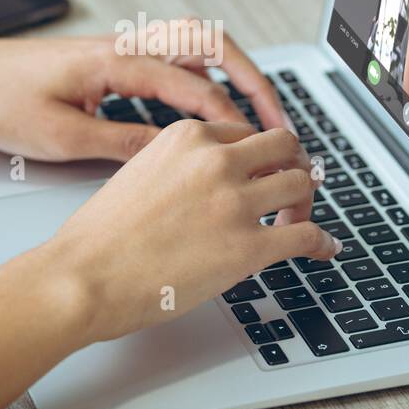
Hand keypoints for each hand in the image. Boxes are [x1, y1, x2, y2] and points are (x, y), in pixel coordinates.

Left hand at [0, 25, 285, 162]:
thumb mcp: (59, 138)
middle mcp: (125, 44)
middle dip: (253, 79)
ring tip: (259, 112)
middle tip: (280, 118)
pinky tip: (209, 110)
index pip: (195, 85)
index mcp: (116, 60)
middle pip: (211, 44)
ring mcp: (119, 48)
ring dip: (232, 73)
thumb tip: (174, 155)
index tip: (261, 147)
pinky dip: (203, 76)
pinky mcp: (111, 60)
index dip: (235, 118)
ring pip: (195, 44)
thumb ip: (121, 144)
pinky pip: (172, 56)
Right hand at [39, 121, 336, 343]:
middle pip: (285, 147)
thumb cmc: (99, 237)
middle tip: (293, 189)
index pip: (246, 132)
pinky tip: (324, 248)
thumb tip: (208, 185)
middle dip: (294, 167)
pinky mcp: (248, 246)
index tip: (268, 168)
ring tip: (301, 222)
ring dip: (306, 204)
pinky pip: (306, 236)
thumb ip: (180, 168)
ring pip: (301, 185)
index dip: (262, 153)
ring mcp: (236, 202)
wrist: (84, 276)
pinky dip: (323, 242)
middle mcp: (216, 160)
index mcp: (187, 136)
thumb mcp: (138, 172)